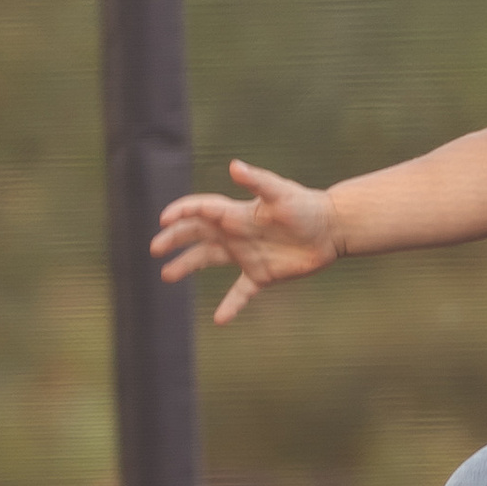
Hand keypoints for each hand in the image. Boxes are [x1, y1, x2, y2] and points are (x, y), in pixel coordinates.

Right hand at [152, 162, 336, 324]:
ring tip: (166, 275)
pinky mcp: (262, 274)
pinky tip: (219, 319)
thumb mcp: (280, 192)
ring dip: (187, 266)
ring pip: (209, 260)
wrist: (331, 228)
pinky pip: (241, 292)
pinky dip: (230, 305)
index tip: (163, 220)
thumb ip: (256, 181)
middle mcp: (236, 233)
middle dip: (174, 240)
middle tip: (155, 248)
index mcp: (235, 213)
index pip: (200, 211)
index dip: (181, 213)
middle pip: (197, 235)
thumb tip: (234, 166)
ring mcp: (247, 255)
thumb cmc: (306, 205)